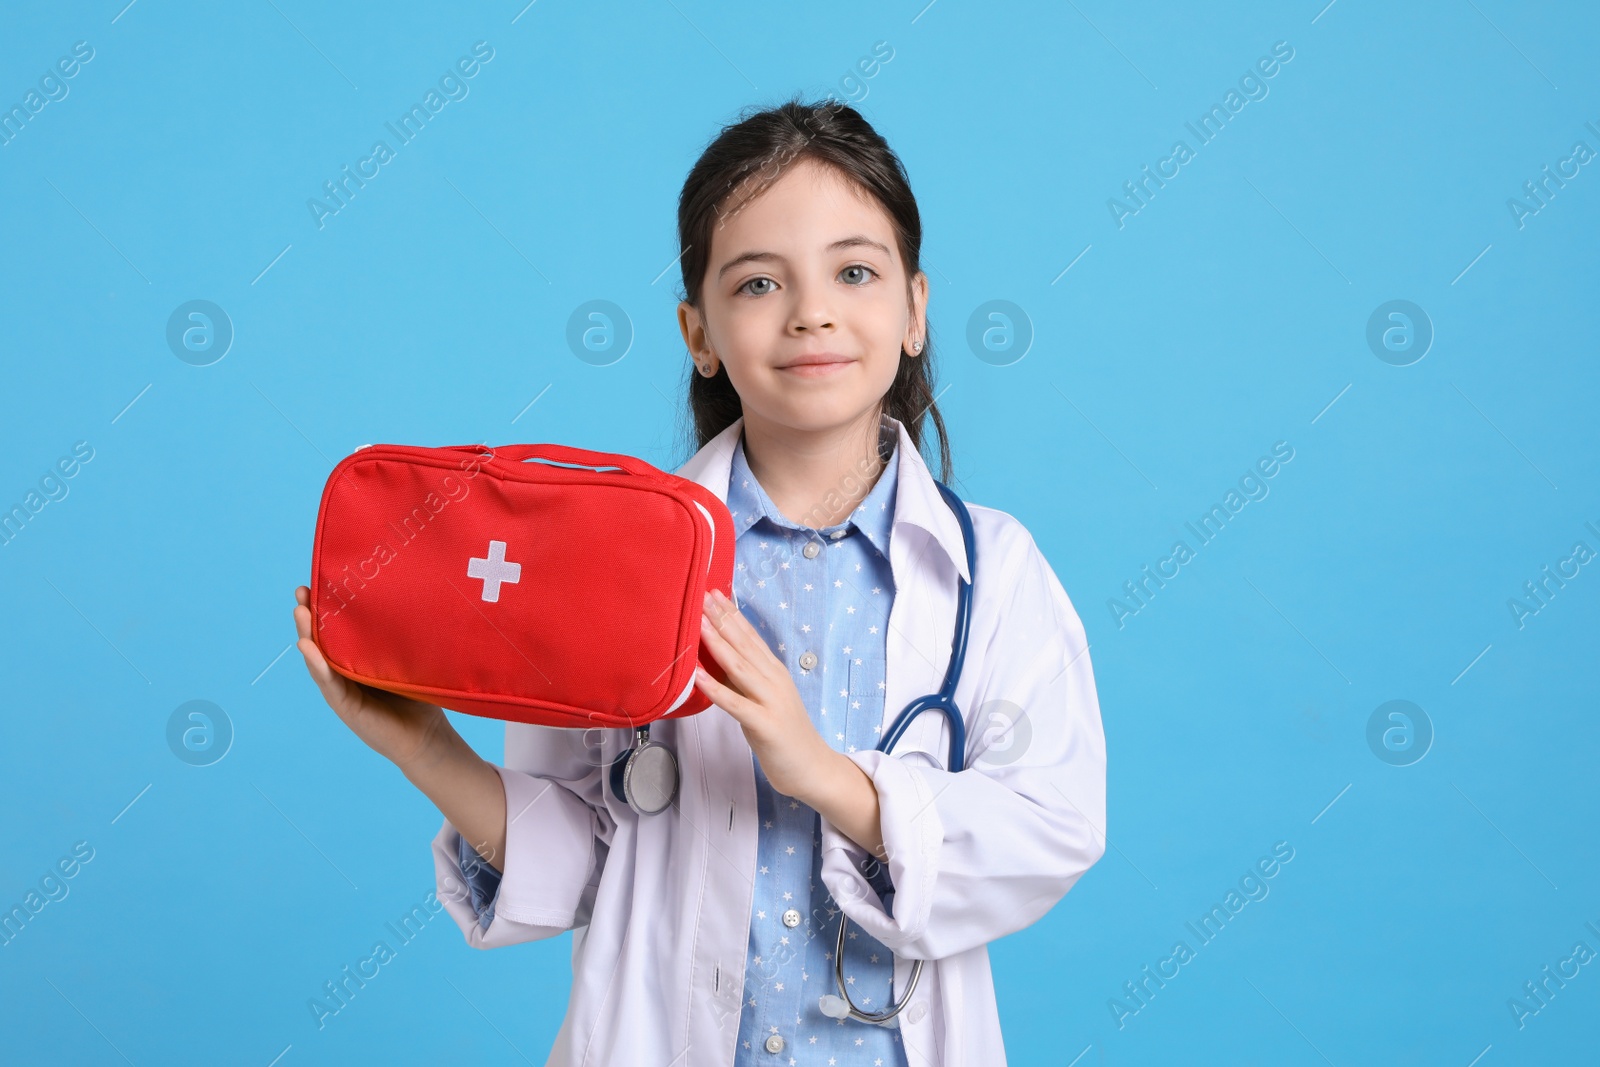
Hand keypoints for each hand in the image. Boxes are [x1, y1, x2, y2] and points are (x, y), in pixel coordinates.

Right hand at [293, 585, 449, 769]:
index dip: (326, 608)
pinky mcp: (346, 707)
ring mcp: (342, 691)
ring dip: (307, 635)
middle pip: (321, 641)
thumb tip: (411, 596)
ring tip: (300, 611)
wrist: (428, 738)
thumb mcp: (409, 660)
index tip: (319, 581)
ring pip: (318, 659)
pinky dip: (318, 665)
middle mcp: (344, 673)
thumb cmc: (420, 696)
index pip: (337, 630)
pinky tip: (308, 647)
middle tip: (302, 590)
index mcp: (357, 660)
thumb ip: (401, 638)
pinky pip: (329, 683)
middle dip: (310, 615)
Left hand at [693, 588, 834, 801]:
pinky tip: (697, 676)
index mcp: (774, 672)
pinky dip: (715, 688)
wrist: (812, 768)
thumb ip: (743, 681)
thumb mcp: (762, 700)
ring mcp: (772, 701)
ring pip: (740, 667)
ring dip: (718, 644)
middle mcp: (775, 680)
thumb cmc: (784, 735)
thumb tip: (715, 661)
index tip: (714, 593)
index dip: (731, 614)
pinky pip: (735, 703)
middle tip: (703, 595)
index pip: (750, 637)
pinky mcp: (765, 725)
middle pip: (744, 645)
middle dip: (722, 619)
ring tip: (697, 624)